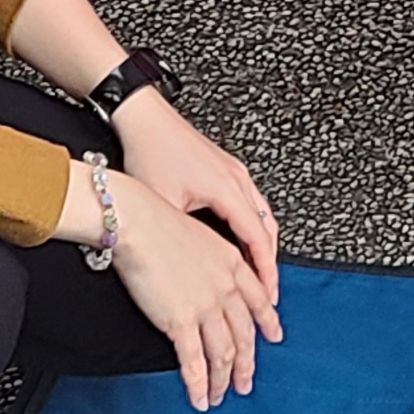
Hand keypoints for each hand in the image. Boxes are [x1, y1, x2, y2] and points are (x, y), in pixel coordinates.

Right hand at [103, 172, 282, 411]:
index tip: (274, 336)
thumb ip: (210, 262)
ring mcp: (206, 306)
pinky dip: (199, 385)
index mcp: (231, 263)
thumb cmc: (157, 222)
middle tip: (247, 382)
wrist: (137, 223)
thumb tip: (205, 280)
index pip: (259, 300)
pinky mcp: (181, 322)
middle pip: (244, 334)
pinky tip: (200, 398)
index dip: (268, 321)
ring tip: (221, 396)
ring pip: (224, 353)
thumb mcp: (199, 237)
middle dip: (247, 363)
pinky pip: (195, 363)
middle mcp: (225, 287)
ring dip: (224, 379)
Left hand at [112, 94, 279, 300]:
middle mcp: (238, 180)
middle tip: (267, 293)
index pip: (258, 239)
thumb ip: (183, 238)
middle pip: (267, 229)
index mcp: (228, 189)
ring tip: (258, 272)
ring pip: (262, 215)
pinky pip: (251, 203)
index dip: (265, 271)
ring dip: (263, 245)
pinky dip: (253, 227)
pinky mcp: (226, 168)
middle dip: (269, 263)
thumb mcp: (163, 204)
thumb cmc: (151, 151)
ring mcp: (235, 172)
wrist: (144, 118)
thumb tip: (190, 269)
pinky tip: (243, 240)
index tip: (268, 295)